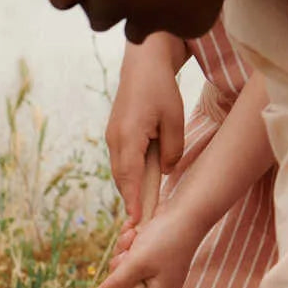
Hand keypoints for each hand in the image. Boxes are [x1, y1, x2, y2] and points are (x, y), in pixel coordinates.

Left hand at [95, 202, 204, 287]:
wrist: (186, 210)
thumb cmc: (166, 239)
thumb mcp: (136, 263)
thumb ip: (117, 283)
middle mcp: (158, 286)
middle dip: (119, 271)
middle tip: (126, 256)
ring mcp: (155, 270)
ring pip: (124, 270)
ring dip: (122, 253)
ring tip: (133, 238)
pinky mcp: (151, 256)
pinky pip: (131, 256)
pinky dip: (129, 243)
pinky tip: (134, 231)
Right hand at [106, 36, 186, 224]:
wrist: (142, 64)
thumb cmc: (161, 88)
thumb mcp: (174, 119)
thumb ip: (172, 149)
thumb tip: (166, 170)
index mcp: (129, 137)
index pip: (130, 177)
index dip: (134, 201)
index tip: (136, 221)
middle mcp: (115, 141)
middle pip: (122, 179)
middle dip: (131, 200)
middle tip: (140, 223)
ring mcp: (112, 138)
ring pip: (121, 172)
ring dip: (131, 188)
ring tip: (142, 207)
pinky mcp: (115, 135)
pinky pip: (122, 162)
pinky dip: (130, 175)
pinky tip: (141, 183)